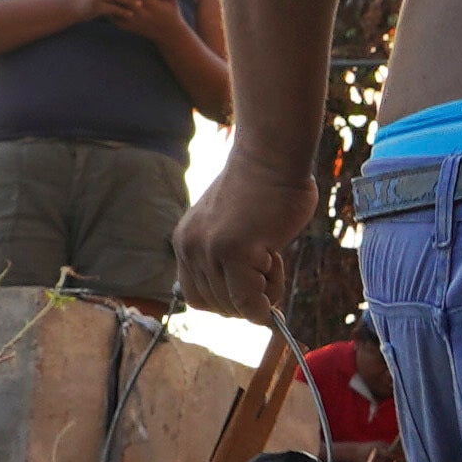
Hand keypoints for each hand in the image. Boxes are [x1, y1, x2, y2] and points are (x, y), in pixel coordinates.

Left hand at [173, 146, 319, 326]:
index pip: (198, 297)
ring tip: (272, 252)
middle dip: (249, 297)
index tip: (253, 284)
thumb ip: (229, 260)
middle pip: (218, 306)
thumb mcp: (232, 228)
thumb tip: (249, 305)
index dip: (229, 301)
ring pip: (236, 306)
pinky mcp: (233, 249)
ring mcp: (209, 249)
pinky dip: (266, 300)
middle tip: (268, 260)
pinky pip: (248, 301)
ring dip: (263, 291)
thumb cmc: (265, 188)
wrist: (272, 155)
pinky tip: (276, 260)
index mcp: (186, 242)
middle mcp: (190, 247)